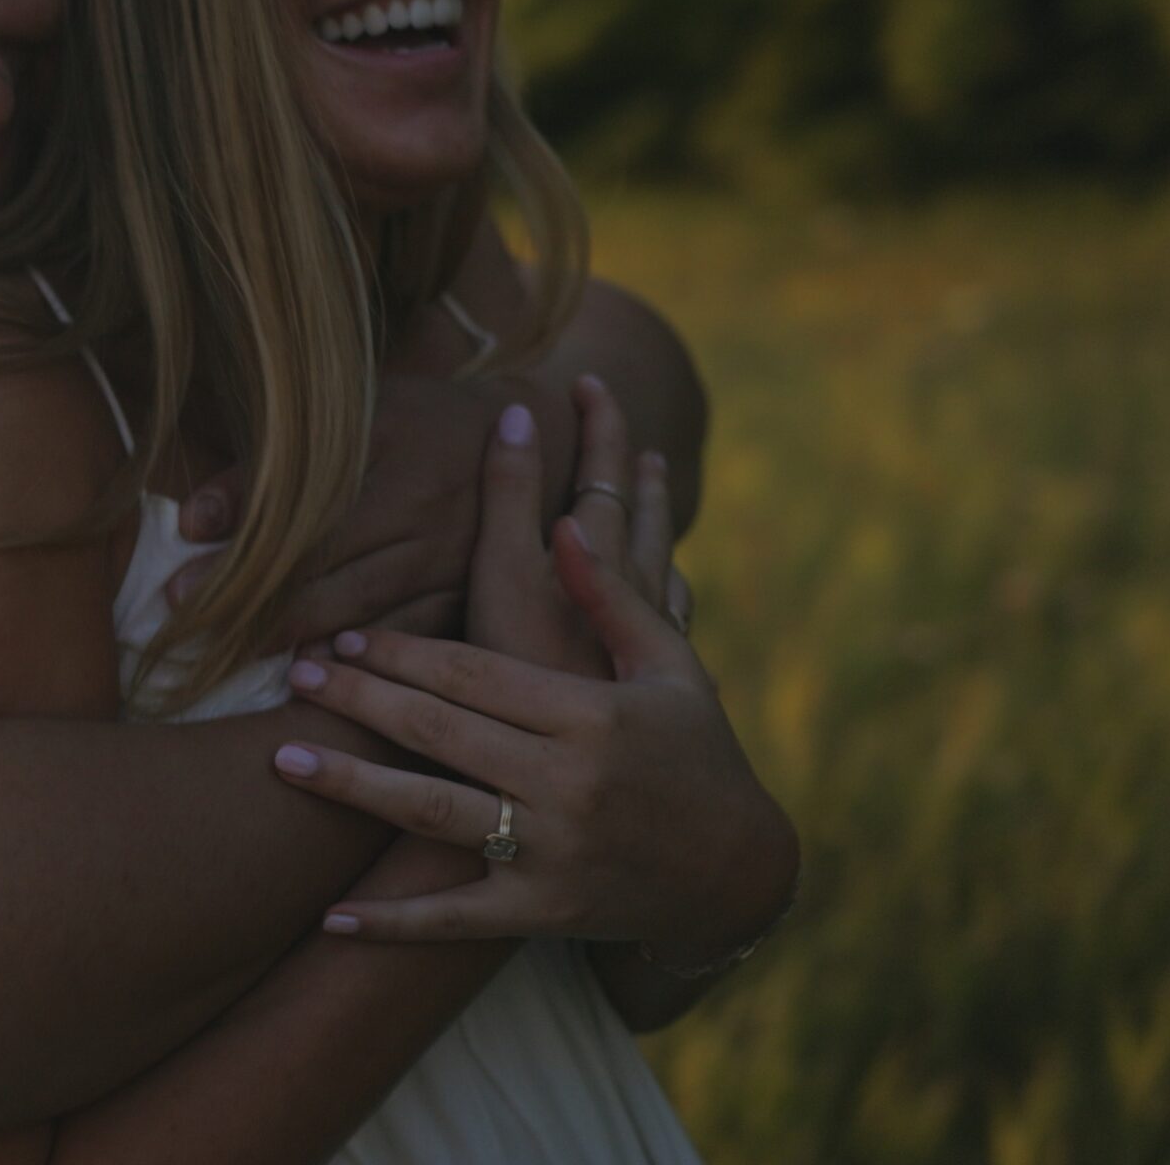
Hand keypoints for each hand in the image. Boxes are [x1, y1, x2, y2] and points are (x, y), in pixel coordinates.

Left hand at [176, 375, 542, 645]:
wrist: (514, 436)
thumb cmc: (412, 419)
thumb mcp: (348, 415)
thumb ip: (268, 466)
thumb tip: (192, 522)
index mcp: (389, 449)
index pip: (302, 507)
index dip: (240, 548)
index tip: (178, 584)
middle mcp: (422, 507)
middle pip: (328, 566)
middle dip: (255, 604)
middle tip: (190, 627)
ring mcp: (450, 557)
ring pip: (363, 608)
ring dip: (296, 636)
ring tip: (233, 659)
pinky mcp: (468, 593)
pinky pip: (409, 637)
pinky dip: (361, 660)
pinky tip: (314, 681)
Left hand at [268, 482, 795, 950]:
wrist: (739, 874)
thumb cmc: (696, 753)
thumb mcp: (671, 667)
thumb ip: (612, 596)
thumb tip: (564, 522)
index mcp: (594, 716)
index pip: (475, 675)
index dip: (402, 653)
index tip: (343, 637)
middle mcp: (570, 784)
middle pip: (441, 732)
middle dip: (362, 702)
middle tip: (297, 676)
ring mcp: (554, 854)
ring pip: (433, 814)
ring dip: (354, 788)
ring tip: (283, 761)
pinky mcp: (544, 914)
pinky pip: (455, 921)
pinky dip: (393, 922)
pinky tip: (331, 916)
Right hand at [468, 375, 673, 675]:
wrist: (547, 786)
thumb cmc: (513, 675)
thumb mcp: (498, 573)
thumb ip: (509, 495)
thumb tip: (518, 414)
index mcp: (599, 564)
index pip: (605, 476)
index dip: (600, 425)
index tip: (592, 383)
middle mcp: (630, 605)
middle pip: (643, 525)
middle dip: (638, 480)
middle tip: (645, 448)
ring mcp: (636, 657)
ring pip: (663, 583)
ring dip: (659, 541)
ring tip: (663, 518)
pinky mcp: (632, 703)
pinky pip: (665, 640)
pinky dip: (665, 613)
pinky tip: (671, 628)